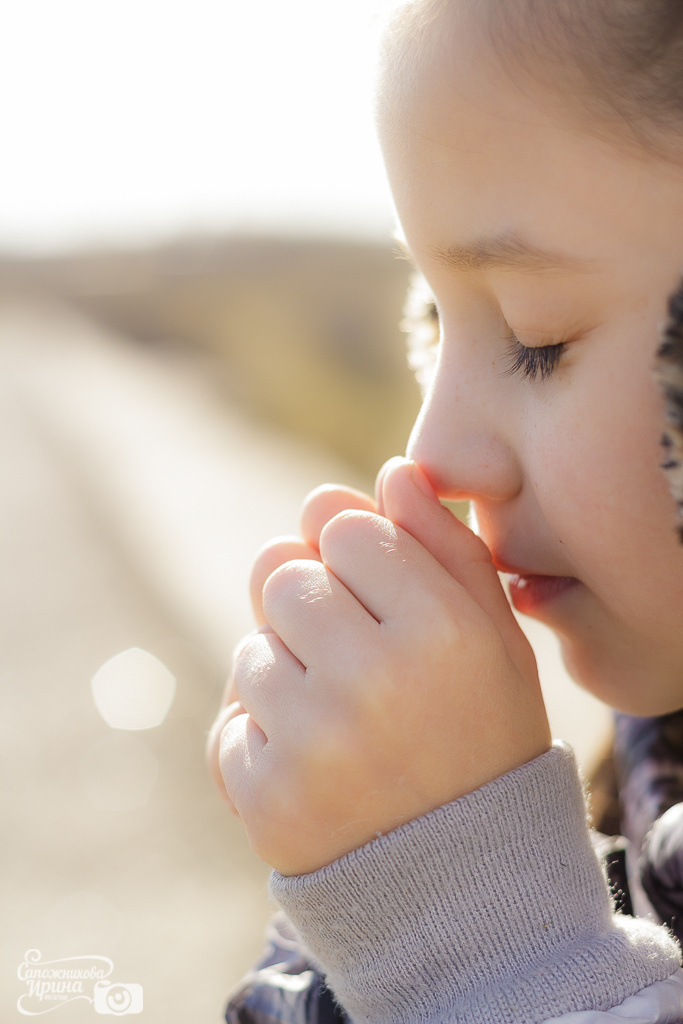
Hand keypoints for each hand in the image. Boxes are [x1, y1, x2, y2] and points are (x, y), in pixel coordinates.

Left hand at [207, 457, 550, 875]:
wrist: (466, 881)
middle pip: (279, 572)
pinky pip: (229, 723)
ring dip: (286, 674)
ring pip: (250, 648)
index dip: (352, 554)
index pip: (338, 523)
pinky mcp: (265, 797)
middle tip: (354, 658)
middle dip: (310, 604)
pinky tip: (318, 770)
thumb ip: (446, 547)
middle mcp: (374, 679)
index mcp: (441, 629)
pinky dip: (263, 740)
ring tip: (343, 723)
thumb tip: (390, 472)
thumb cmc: (483, 736)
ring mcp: (313, 741)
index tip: (377, 595)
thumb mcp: (495, 638)